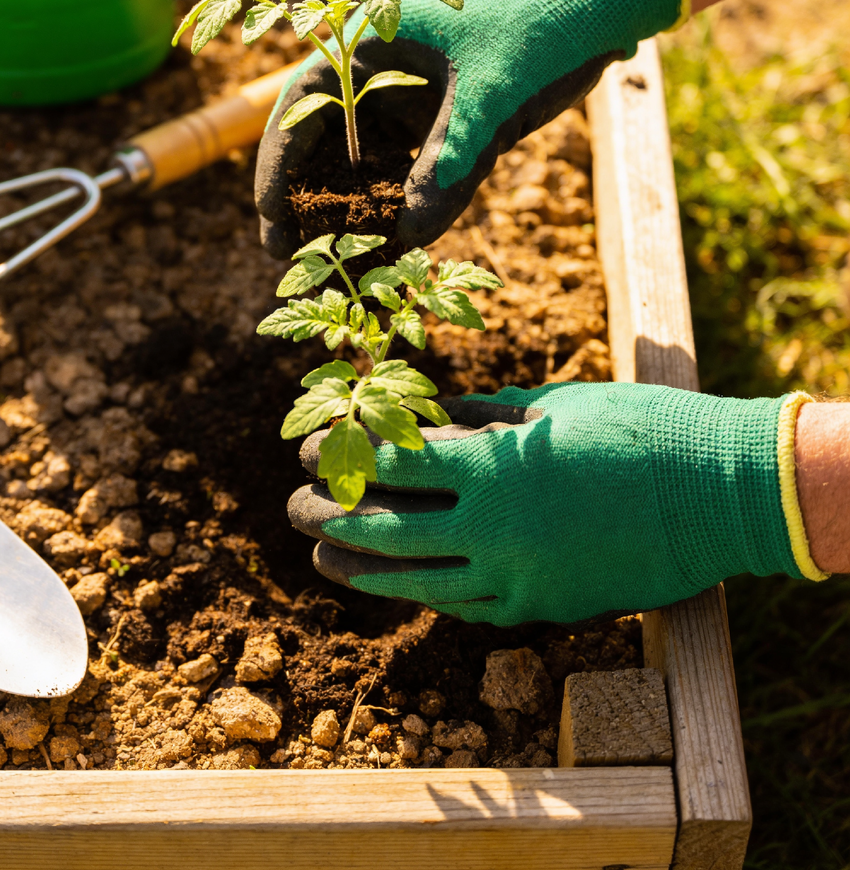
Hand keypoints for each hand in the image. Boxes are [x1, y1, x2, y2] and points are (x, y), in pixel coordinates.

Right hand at [254, 0, 686, 257]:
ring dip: (347, 206)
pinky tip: (386, 241)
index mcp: (370, 40)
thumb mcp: (491, 95)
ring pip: (359, 158)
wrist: (597, 9)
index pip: (302, 106)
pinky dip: (394, 201)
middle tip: (286, 254)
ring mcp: (406, 95)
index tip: (269, 218)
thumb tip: (408, 234)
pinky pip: (402, 167)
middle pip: (321, 138)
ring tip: (330, 257)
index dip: (279, 165)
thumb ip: (448, 160)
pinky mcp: (435, 117)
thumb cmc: (538, 31)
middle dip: (305, 195)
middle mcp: (378, 70)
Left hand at [287, 381, 822, 625]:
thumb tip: (431, 421)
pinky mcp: (543, 606)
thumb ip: (482, 419)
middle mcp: (493, 527)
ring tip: (323, 557)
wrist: (716, 492)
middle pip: (389, 526)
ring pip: (419, 578)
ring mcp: (517, 575)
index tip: (309, 449)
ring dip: (364, 568)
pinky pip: (468, 607)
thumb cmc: (635, 428)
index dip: (345, 455)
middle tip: (293, 507)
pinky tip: (399, 587)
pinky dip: (427, 595)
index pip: (394, 463)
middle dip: (332, 515)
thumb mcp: (550, 404)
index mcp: (492, 464)